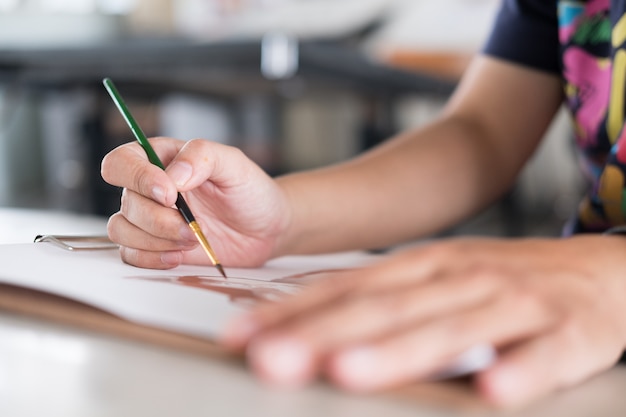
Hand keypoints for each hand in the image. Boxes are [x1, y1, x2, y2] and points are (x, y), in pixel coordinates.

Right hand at [101, 137, 290, 268]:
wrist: (265, 228)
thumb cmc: (250, 191)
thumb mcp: (234, 164)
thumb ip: (202, 156)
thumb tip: (172, 174)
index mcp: (162, 158)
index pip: (122, 162)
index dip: (138, 178)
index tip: (170, 194)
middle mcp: (149, 188)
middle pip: (126, 202)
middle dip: (160, 219)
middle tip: (194, 224)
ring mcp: (151, 218)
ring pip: (121, 230)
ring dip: (156, 240)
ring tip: (192, 239)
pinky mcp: (156, 246)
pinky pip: (131, 255)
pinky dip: (152, 258)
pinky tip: (180, 255)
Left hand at [221, 236, 625, 406]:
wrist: (600, 268)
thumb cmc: (502, 279)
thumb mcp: (437, 278)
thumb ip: (383, 299)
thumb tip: (312, 322)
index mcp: (424, 266)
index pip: (348, 289)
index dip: (293, 313)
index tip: (241, 338)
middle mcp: (460, 277)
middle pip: (385, 309)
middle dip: (324, 335)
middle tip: (271, 360)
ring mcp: (514, 300)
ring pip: (451, 328)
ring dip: (399, 353)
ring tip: (349, 373)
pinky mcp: (568, 329)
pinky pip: (543, 354)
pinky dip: (518, 371)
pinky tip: (491, 391)